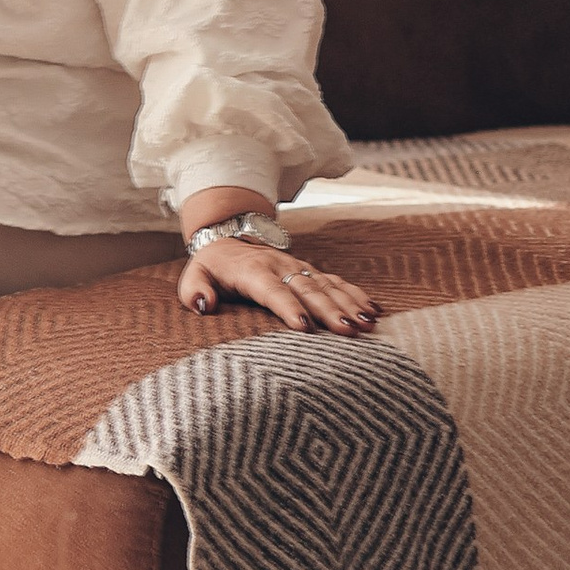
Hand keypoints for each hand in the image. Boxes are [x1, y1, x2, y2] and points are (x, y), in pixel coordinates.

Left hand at [178, 234, 377, 335]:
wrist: (231, 238)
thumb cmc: (213, 268)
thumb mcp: (195, 275)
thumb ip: (194, 290)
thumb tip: (203, 305)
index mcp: (252, 271)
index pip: (272, 290)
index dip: (288, 307)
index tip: (305, 327)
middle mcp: (281, 267)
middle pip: (308, 290)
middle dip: (329, 310)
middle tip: (348, 331)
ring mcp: (299, 268)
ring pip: (328, 286)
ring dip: (349, 304)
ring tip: (367, 323)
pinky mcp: (311, 271)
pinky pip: (337, 282)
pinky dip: (356, 295)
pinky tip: (374, 310)